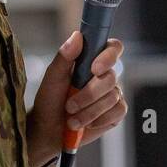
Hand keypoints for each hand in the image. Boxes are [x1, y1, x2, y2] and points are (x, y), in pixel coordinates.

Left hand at [26, 32, 126, 166]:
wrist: (49, 130)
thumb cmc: (49, 101)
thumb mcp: (52, 77)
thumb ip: (65, 56)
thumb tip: (77, 36)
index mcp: (92, 60)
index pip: (112, 48)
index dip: (108, 56)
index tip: (95, 69)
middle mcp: (106, 75)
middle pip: (111, 77)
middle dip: (89, 94)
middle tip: (69, 105)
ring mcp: (113, 94)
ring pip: (112, 97)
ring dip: (89, 111)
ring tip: (72, 119)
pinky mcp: (116, 112)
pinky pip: (118, 112)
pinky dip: (99, 120)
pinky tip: (86, 124)